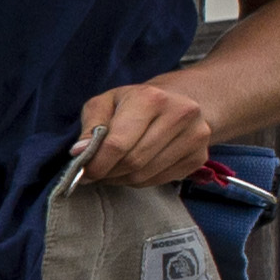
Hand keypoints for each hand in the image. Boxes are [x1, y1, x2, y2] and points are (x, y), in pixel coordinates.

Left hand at [69, 73, 222, 189]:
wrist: (180, 101)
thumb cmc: (134, 103)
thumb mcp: (106, 103)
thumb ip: (91, 126)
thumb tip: (80, 152)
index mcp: (151, 98)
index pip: (118, 144)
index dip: (97, 163)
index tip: (83, 171)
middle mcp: (179, 115)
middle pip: (132, 162)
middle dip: (108, 173)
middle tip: (96, 173)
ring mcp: (195, 137)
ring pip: (145, 175)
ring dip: (122, 178)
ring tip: (113, 168)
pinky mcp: (199, 157)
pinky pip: (159, 181)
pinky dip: (140, 180)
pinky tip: (134, 168)